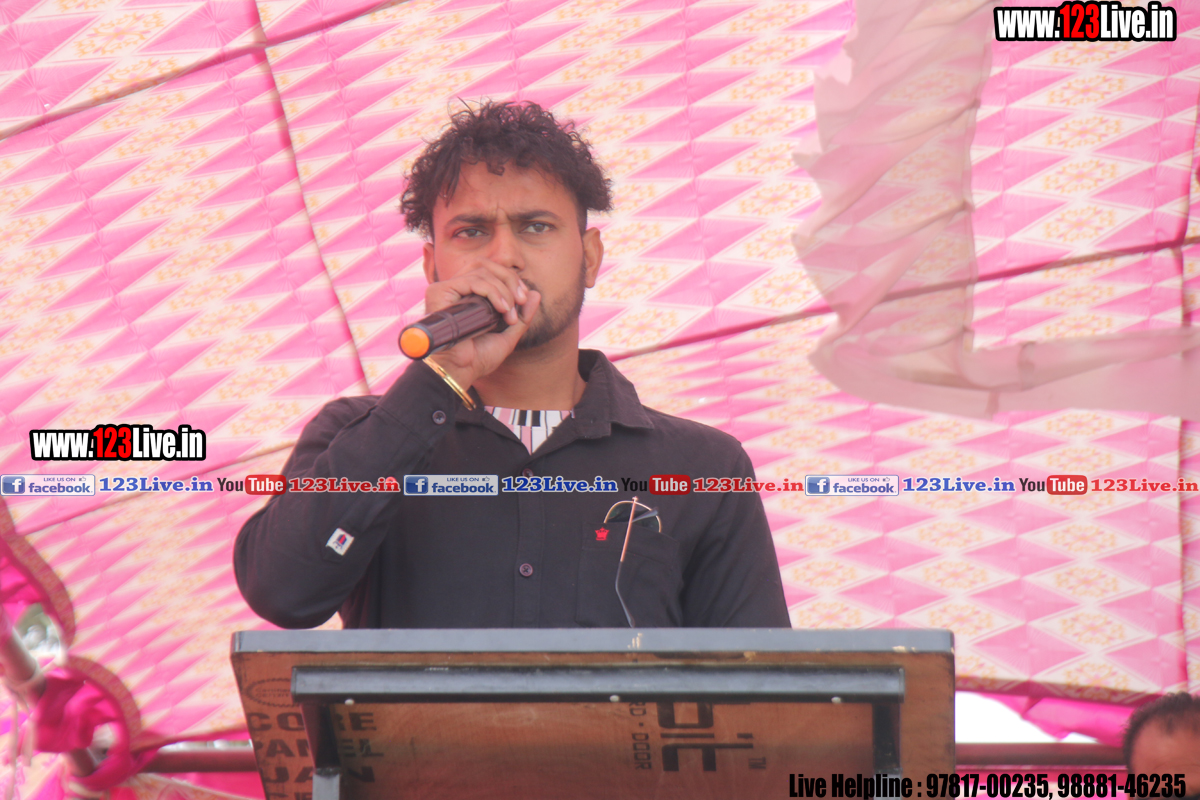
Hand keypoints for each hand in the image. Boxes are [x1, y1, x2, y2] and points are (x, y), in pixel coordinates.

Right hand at [422, 261, 540, 388]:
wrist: (460, 372)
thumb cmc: (479, 358)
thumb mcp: (508, 335)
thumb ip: (523, 316)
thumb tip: (536, 293)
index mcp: (468, 295)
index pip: (490, 271)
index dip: (511, 278)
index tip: (523, 299)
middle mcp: (456, 289)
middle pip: (486, 265)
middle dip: (509, 279)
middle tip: (520, 300)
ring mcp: (447, 289)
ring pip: (481, 271)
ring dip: (503, 289)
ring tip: (509, 312)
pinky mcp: (439, 292)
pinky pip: (472, 280)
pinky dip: (492, 291)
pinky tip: (502, 308)